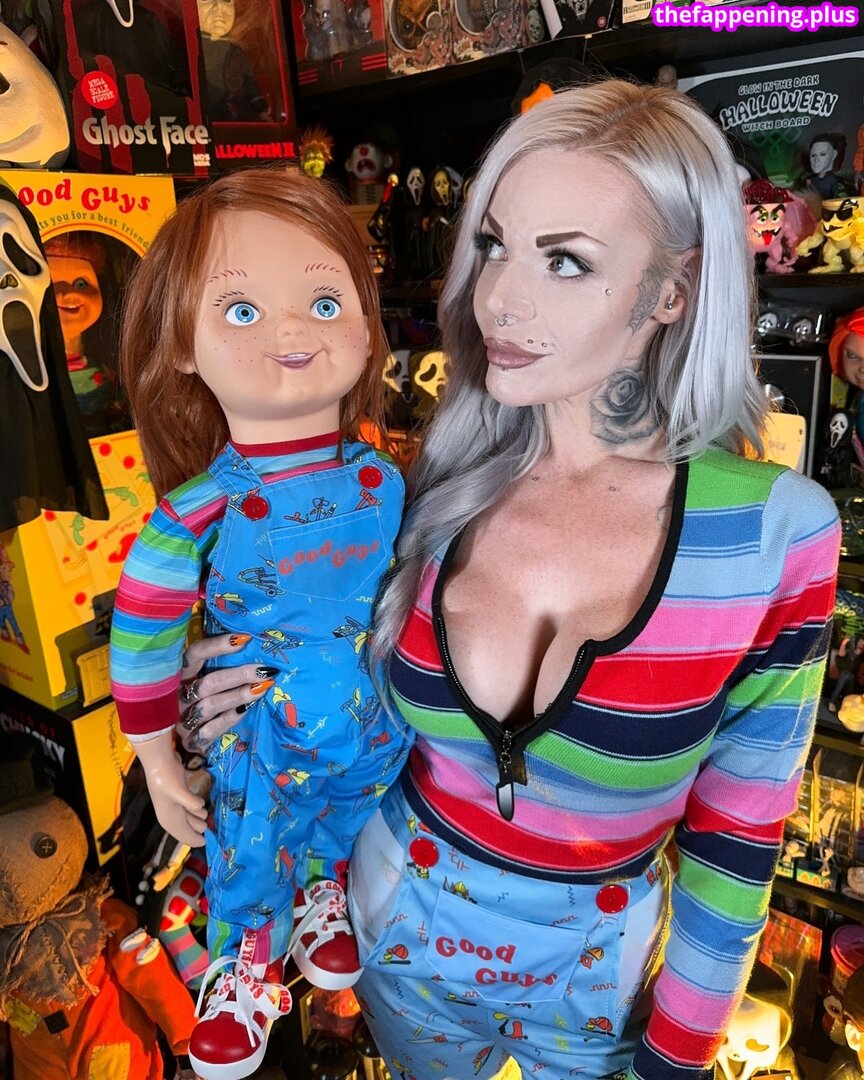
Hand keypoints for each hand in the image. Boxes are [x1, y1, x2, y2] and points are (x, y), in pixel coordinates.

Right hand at [177, 633, 261, 755]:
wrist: (191, 743)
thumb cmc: (205, 702)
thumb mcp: (208, 681)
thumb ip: (221, 666)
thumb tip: (249, 644)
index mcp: (179, 676)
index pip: (194, 655)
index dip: (217, 646)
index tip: (245, 639)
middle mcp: (177, 698)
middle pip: (207, 683)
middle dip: (239, 675)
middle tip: (264, 671)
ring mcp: (181, 721)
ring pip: (210, 705)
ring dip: (238, 696)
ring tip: (261, 689)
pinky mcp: (190, 742)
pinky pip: (210, 730)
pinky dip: (229, 719)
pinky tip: (245, 710)